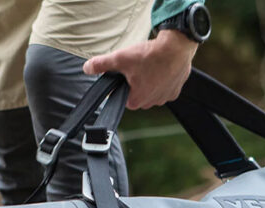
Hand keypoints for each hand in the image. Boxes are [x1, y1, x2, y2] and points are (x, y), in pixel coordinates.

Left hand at [83, 30, 197, 109]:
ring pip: (152, 91)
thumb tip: (87, 68)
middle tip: (138, 67)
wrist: (176, 47)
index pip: (123, 97)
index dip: (122, 85)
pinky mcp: (176, 91)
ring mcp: (165, 98)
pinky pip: (165, 88)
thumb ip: (101, 64)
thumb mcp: (120, 58)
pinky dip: (163, 80)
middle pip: (138, 95)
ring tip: (150, 66)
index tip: (125, 74)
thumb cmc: (150, 55)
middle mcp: (151, 103)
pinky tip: (161, 68)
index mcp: (136, 100)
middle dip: (136, 83)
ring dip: (150, 82)